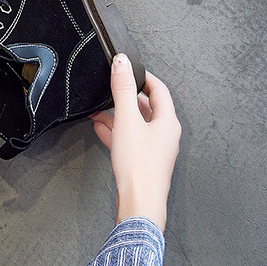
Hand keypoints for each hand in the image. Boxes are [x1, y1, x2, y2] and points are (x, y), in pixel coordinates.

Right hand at [89, 54, 181, 232]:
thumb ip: (123, 89)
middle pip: (146, 106)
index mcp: (168, 122)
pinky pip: (128, 138)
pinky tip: (100, 127)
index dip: (143, 76)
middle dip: (126, 96)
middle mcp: (164, 134)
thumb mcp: (127, 119)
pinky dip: (114, 130)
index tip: (128, 69)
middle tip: (111, 88)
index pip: (159, 89)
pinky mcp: (142, 160)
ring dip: (117, 114)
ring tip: (98, 109)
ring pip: (135, 123)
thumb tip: (122, 62)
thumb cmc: (139, 166)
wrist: (139, 203)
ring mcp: (154, 149)